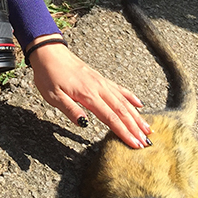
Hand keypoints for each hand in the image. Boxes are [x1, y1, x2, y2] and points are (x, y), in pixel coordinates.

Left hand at [27, 37, 150, 148]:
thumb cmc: (49, 75)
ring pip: (123, 101)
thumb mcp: (53, 96)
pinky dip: (131, 97)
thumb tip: (84, 124)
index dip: (124, 132)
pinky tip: (139, 104)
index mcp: (88, 95)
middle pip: (121, 110)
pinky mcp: (100, 78)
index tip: (135, 144)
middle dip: (135, 128)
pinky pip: (119, 89)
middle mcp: (99, 88)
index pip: (110, 117)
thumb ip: (70, 110)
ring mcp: (101, 82)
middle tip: (146, 142)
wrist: (49, 53)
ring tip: (148, 129)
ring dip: (136, 116)